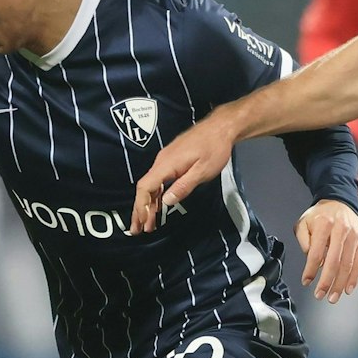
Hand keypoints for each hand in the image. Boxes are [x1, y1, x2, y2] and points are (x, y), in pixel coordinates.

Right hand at [131, 113, 238, 232]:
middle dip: (140, 210)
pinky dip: (155, 195)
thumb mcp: (202, 171)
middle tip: (137, 230)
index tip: (142, 222)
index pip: (146, 187)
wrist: (221, 127)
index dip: (142, 206)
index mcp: (167, 164)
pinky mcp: (172, 160)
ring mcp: (166, 160)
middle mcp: (162, 161)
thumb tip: (165, 202)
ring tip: (146, 223)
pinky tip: (157, 205)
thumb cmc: (214, 148)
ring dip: (147, 204)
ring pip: (151, 185)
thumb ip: (183, 186)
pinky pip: (158, 180)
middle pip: (145, 188)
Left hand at [295, 198, 357, 302]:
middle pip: (334, 261)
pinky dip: (354, 278)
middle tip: (320, 295)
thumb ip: (304, 241)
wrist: (340, 203)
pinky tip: (347, 289)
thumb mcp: (304, 223)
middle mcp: (341, 229)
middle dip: (327, 281)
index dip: (311, 269)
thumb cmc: (319, 217)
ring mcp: (355, 236)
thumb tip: (313, 262)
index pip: (316, 252)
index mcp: (324, 224)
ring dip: (340, 284)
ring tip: (332, 297)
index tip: (306, 282)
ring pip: (348, 265)